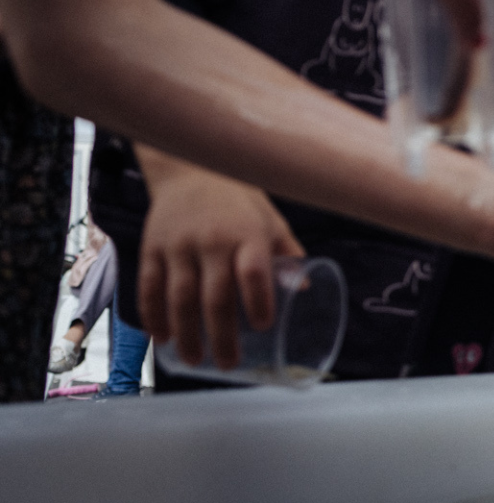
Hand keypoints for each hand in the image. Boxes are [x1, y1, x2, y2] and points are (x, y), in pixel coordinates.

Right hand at [138, 165, 304, 370]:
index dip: (258, 301)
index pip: (254, 272)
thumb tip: (305, 289)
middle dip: (221, 335)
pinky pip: (149, 287)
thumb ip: (287, 253)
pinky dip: (153, 316)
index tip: (262, 327)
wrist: (192, 169)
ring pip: (179, 297)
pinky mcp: (152, 247)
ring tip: (192, 361)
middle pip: (215, 296)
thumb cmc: (240, 202)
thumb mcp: (271, 220)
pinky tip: (160, 339)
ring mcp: (179, 245)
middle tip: (228, 363)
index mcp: (248, 234)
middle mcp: (212, 241)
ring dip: (185, 334)